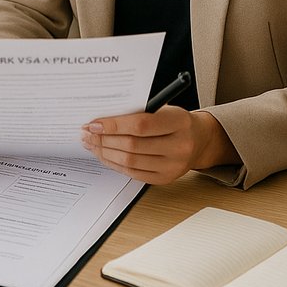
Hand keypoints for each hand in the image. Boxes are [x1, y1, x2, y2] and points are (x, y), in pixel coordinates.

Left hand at [80, 108, 234, 184]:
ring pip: (129, 162)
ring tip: (91, 143)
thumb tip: (101, 119)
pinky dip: (114, 163)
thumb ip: (138, 111)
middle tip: (87, 133)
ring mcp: (173, 166)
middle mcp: (179, 146)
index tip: (94, 123)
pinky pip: (132, 173)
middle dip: (104, 140)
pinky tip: (103, 154)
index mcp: (179, 122)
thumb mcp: (163, 108)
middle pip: (132, 146)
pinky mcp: (164, 178)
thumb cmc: (176, 120)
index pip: (141, 125)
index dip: (114, 125)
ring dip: (104, 152)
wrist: (199, 140)